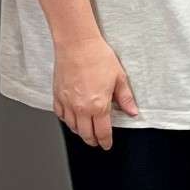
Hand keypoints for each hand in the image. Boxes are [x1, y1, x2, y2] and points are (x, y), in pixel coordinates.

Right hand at [54, 34, 138, 149]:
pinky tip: (71, 119)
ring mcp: (67, 103)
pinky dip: (67, 120)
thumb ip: (125, 98)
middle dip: (93, 140)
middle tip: (97, 142)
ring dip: (80, 132)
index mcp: (98, 106)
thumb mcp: (119, 78)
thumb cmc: (98, 57)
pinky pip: (60, 115)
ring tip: (86, 132)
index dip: (105, 141)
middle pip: (86, 134)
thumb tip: (132, 112)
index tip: (107, 145)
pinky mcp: (57, 95)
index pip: (102, 132)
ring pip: (72, 127)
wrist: (77, 44)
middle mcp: (81, 108)